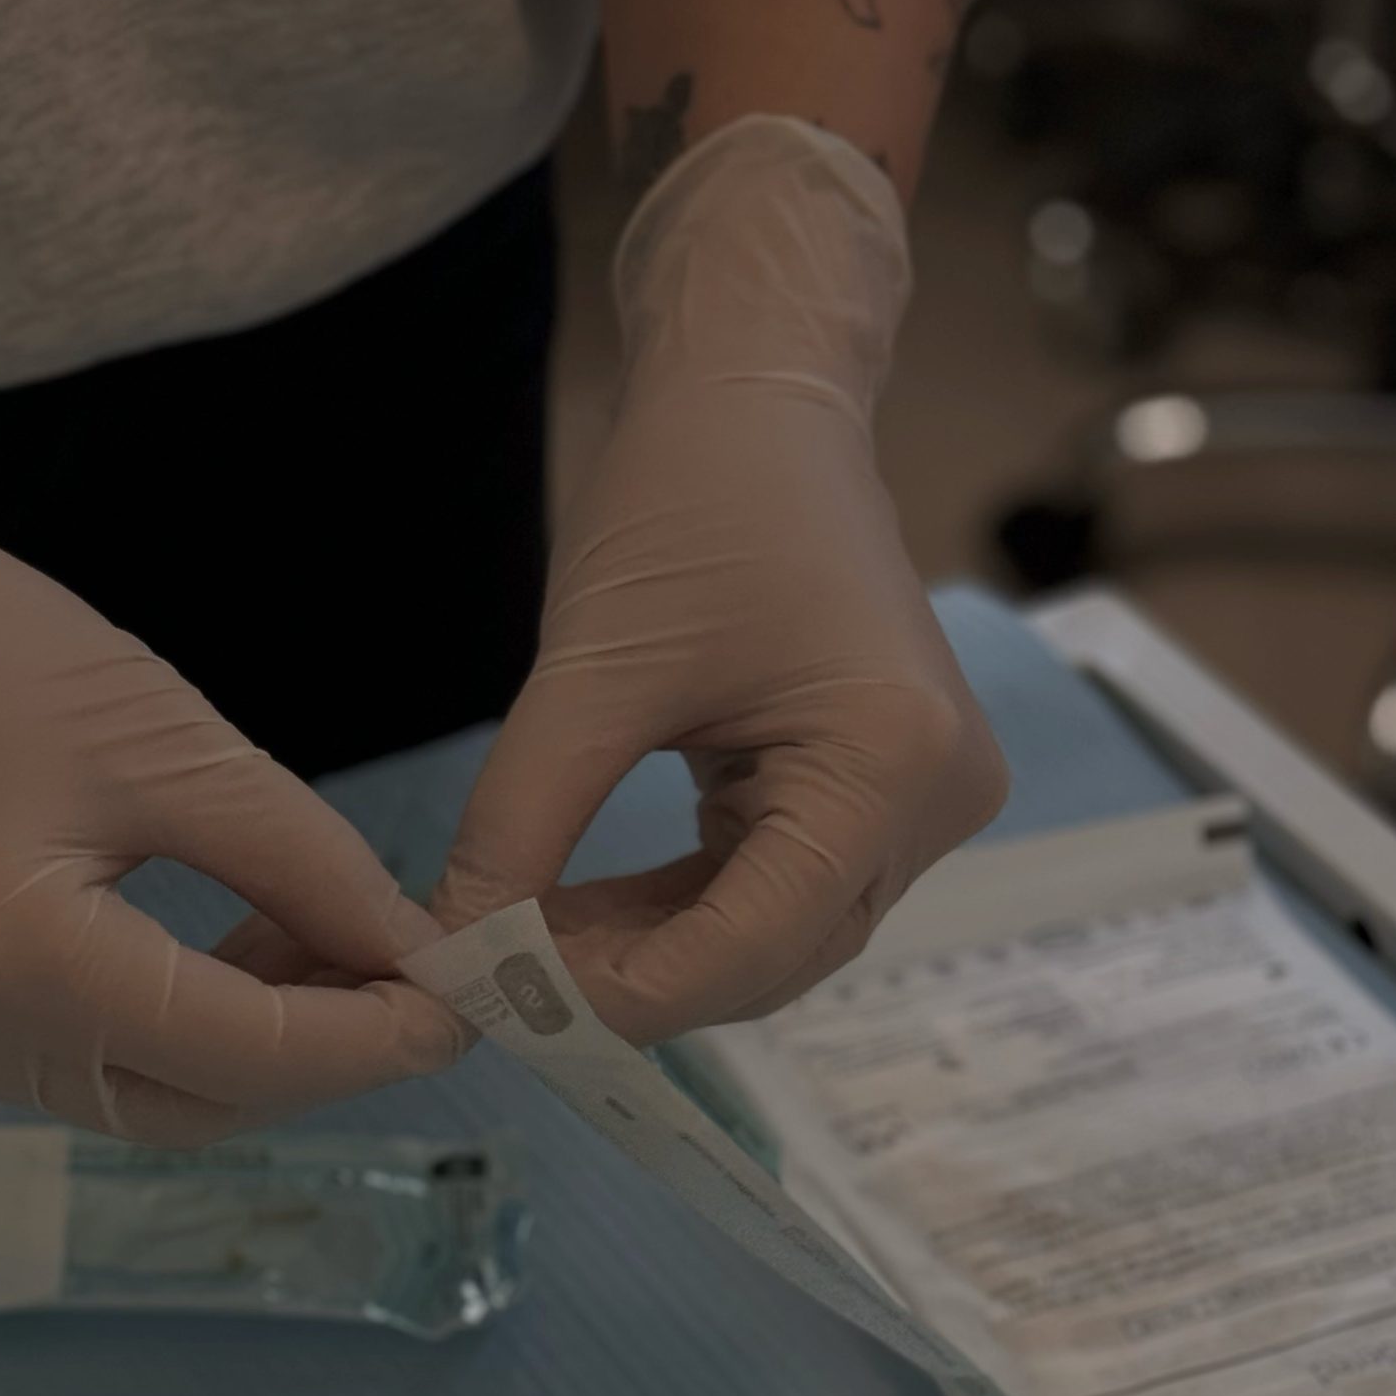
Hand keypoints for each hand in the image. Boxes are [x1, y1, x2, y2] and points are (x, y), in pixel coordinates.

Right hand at [0, 343, 461, 1141]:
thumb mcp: (163, 738)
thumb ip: (303, 862)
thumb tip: (414, 954)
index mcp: (3, 954)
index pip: (237, 1053)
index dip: (369, 1040)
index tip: (463, 1003)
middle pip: (190, 1102)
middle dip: (318, 1054)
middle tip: (412, 977)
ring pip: (132, 1096)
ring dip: (243, 1045)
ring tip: (326, 949)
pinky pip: (68, 1063)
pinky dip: (160, 1028)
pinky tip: (225, 956)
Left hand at [433, 118, 1005, 1041]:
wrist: (760, 398)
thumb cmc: (691, 496)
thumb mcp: (589, 669)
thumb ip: (523, 820)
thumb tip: (459, 948)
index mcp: (891, 762)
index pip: (754, 946)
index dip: (623, 993)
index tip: (499, 998)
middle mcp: (936, 801)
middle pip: (773, 959)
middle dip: (633, 980)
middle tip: (496, 975)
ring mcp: (920, 802)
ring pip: (772, 937)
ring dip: (651, 951)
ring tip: (522, 938)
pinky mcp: (882, 792)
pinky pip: (777, 889)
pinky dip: (680, 909)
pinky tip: (580, 908)